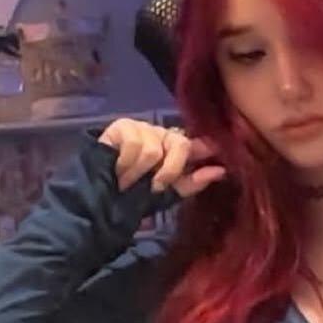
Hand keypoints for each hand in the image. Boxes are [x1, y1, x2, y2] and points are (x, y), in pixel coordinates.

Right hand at [98, 118, 224, 195]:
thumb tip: (221, 170)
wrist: (101, 197)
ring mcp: (143, 128)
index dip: (206, 147)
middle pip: (180, 144)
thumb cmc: (136, 195)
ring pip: (154, 149)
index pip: (197, 142)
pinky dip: (126, 165)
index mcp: (177, 148)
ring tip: (128, 181)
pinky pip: (134, 144)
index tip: (217, 152)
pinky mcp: (123, 126)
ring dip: (140, 173)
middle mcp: (163, 134)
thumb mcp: (168, 193)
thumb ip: (194, 182)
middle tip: (154, 187)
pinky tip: (119, 171)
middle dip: (169, 171)